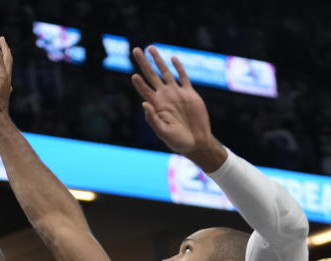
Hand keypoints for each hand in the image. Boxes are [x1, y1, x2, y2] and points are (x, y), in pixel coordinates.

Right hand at [0, 33, 12, 118]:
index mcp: (2, 74)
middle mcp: (7, 77)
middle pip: (8, 58)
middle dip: (4, 47)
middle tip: (1, 38)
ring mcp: (7, 84)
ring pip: (8, 67)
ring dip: (6, 57)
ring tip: (3, 53)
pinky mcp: (5, 90)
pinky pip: (6, 77)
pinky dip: (4, 71)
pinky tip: (4, 77)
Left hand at [130, 46, 225, 169]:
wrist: (197, 142)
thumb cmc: (178, 141)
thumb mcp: (163, 132)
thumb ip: (153, 119)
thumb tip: (144, 104)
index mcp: (156, 106)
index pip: (145, 91)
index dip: (139, 83)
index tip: (134, 75)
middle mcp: (164, 97)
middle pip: (151, 76)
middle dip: (143, 63)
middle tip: (135, 50)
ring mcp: (176, 94)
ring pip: (166, 72)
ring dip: (158, 60)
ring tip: (150, 48)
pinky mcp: (189, 94)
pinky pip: (183, 77)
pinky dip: (178, 68)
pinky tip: (172, 58)